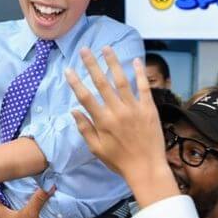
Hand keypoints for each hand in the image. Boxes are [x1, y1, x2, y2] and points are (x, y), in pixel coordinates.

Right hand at [65, 47, 169, 188]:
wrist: (146, 169)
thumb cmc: (119, 161)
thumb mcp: (96, 149)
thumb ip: (85, 129)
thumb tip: (74, 111)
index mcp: (103, 121)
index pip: (85, 97)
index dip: (75, 82)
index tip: (68, 70)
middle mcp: (117, 111)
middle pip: (102, 83)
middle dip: (91, 64)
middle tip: (84, 50)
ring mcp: (134, 109)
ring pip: (122, 80)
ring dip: (113, 63)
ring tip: (106, 48)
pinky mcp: (149, 109)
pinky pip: (144, 87)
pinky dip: (140, 73)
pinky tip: (136, 60)